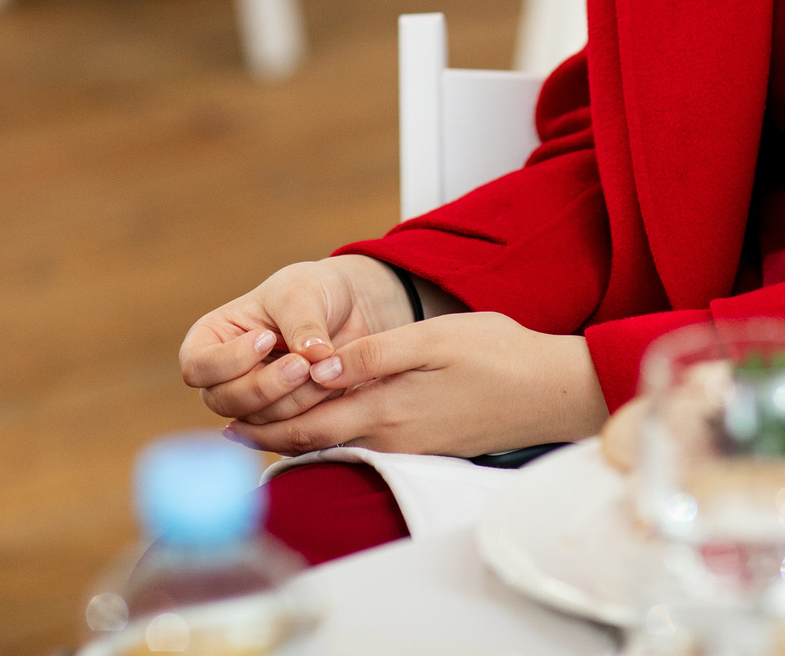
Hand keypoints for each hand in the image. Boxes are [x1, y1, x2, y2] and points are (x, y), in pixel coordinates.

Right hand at [180, 254, 414, 429]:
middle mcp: (223, 377)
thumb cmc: (311, 291)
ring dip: (292, 401)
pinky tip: (331, 388)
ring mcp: (251, 403)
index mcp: (211, 340)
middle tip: (302, 365)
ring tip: (325, 371)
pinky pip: (287, 433)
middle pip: (225, 400)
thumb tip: (313, 355)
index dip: (229, 360)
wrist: (346, 310)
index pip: (198, 366)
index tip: (265, 338)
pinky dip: (309, 415)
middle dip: (265, 386)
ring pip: (257, 421)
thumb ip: (302, 324)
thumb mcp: (301, 294)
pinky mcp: (281, 421)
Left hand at [220, 311, 608, 458]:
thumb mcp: (435, 340)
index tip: (231, 415)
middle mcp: (393, 435)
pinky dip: (334, 437)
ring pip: (340, 444)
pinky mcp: (426, 444)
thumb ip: (376, 355)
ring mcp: (411, 444)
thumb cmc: (500, 356)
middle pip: (318, 440)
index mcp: (388, 408)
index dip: (268, 419)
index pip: (311, 422)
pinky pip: (365, 445)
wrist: (554, 391)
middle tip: (230, 432)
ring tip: (263, 431)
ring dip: (300, 438)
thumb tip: (322, 367)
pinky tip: (326, 426)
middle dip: (272, 436)